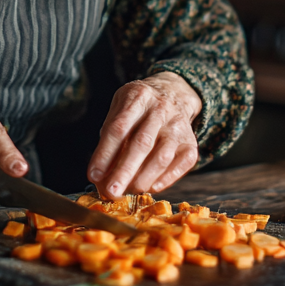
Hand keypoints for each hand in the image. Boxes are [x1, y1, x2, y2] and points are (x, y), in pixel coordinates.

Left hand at [87, 72, 201, 198]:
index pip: (119, 128)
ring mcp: (178, 126)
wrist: (173, 93)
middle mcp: (161, 109)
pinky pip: (180, 165)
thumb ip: (110, 137)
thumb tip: (100, 175)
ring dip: (143, 179)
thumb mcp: (120, 108)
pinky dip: (165, 180)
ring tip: (128, 191)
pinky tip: (151, 187)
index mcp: (138, 97)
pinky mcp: (190, 143)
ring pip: (162, 157)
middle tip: (111, 192)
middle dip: (124, 171)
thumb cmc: (139, 108)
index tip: (94, 175)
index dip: (105, 154)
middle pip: (141, 144)